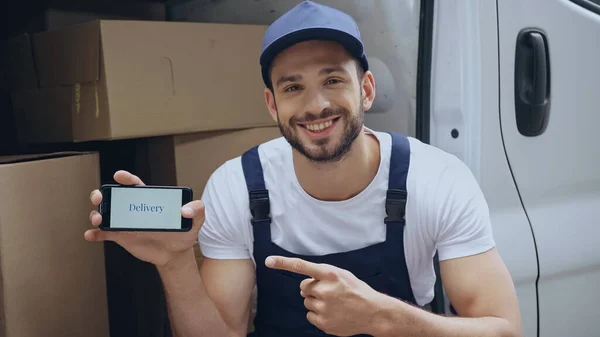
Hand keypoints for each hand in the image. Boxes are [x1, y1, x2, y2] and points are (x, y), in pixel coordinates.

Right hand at [84, 170, 203, 266]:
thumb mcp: (196, 220)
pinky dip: (95, 234)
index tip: (119, 176)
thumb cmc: (184, 233)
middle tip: (99, 197)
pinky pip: (105, 234)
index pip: (136, 186)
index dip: (127, 179)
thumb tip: (186, 209)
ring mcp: (126, 223)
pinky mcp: (122, 237)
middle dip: (102, 194)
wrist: (176, 254)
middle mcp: (134, 209)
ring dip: (97, 214)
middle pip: (114, 197)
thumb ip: (197, 210)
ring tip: (98, 219)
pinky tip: (91, 235)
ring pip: (106, 214)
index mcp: (149, 200)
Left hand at [266, 256, 384, 336]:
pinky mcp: (323, 322)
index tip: (269, 261)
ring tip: (334, 303)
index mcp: (330, 274)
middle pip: (303, 287)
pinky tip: (332, 313)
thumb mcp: (342, 275)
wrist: (373, 312)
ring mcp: (323, 307)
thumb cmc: (357, 291)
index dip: (283, 263)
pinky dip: (318, 314)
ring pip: (306, 302)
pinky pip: (310, 315)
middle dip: (312, 289)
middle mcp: (324, 290)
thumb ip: (323, 274)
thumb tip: (306, 280)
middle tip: (330, 292)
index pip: (302, 266)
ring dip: (315, 302)